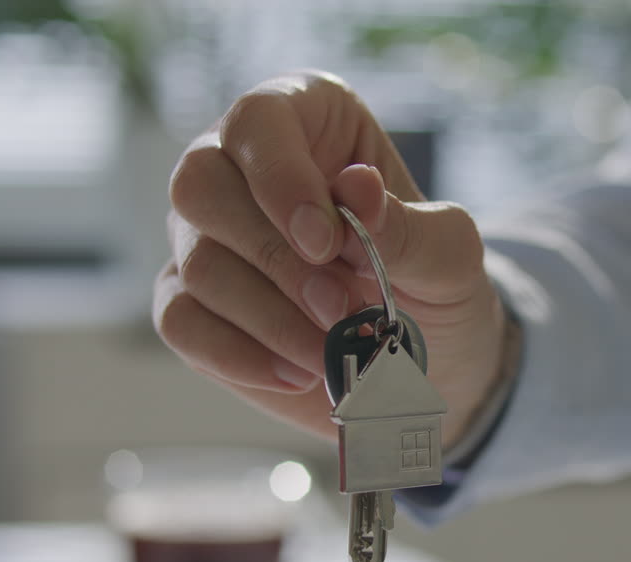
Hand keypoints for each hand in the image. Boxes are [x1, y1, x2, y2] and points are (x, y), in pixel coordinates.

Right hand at [156, 71, 505, 445]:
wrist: (425, 358)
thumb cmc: (433, 281)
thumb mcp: (448, 253)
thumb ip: (406, 224)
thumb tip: (357, 189)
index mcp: (304, 118)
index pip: (259, 120)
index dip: (281, 178)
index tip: (325, 242)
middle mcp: (236, 164)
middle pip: (201, 185)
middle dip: (275, 259)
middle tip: (339, 308)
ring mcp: (202, 234)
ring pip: (198, 263)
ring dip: (271, 318)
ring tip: (335, 347)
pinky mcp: (191, 302)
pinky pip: (182, 322)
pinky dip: (241, 356)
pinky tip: (298, 374)